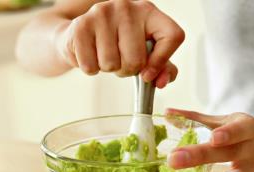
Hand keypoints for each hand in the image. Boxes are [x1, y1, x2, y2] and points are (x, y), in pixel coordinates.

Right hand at [55, 0, 184, 87]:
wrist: (81, 33)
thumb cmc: (119, 44)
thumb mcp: (146, 53)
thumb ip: (163, 69)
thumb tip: (160, 82)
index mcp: (149, 12)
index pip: (173, 35)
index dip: (162, 61)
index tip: (148, 75)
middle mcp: (128, 8)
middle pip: (136, 60)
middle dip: (127, 70)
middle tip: (121, 60)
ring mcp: (104, 13)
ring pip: (112, 64)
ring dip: (108, 69)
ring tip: (105, 55)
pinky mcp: (82, 25)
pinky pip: (90, 66)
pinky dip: (91, 69)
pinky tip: (91, 55)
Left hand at [166, 108, 253, 171]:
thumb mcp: (235, 121)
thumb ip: (200, 118)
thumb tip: (167, 113)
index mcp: (246, 129)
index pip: (239, 128)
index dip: (228, 132)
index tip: (213, 137)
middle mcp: (253, 151)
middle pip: (225, 155)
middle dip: (198, 157)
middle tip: (172, 161)